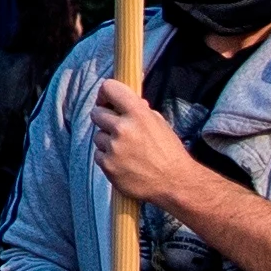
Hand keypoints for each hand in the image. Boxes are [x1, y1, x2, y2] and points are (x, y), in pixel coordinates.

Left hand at [91, 75, 204, 213]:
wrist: (174, 182)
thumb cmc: (169, 151)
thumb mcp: (158, 123)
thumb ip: (139, 111)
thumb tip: (122, 103)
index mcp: (138, 113)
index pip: (109, 88)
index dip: (105, 94)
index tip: (107, 102)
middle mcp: (123, 128)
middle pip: (96, 113)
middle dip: (105, 119)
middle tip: (117, 128)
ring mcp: (114, 148)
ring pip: (97, 136)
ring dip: (107, 140)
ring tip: (126, 150)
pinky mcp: (108, 166)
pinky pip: (98, 155)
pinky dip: (108, 158)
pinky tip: (123, 162)